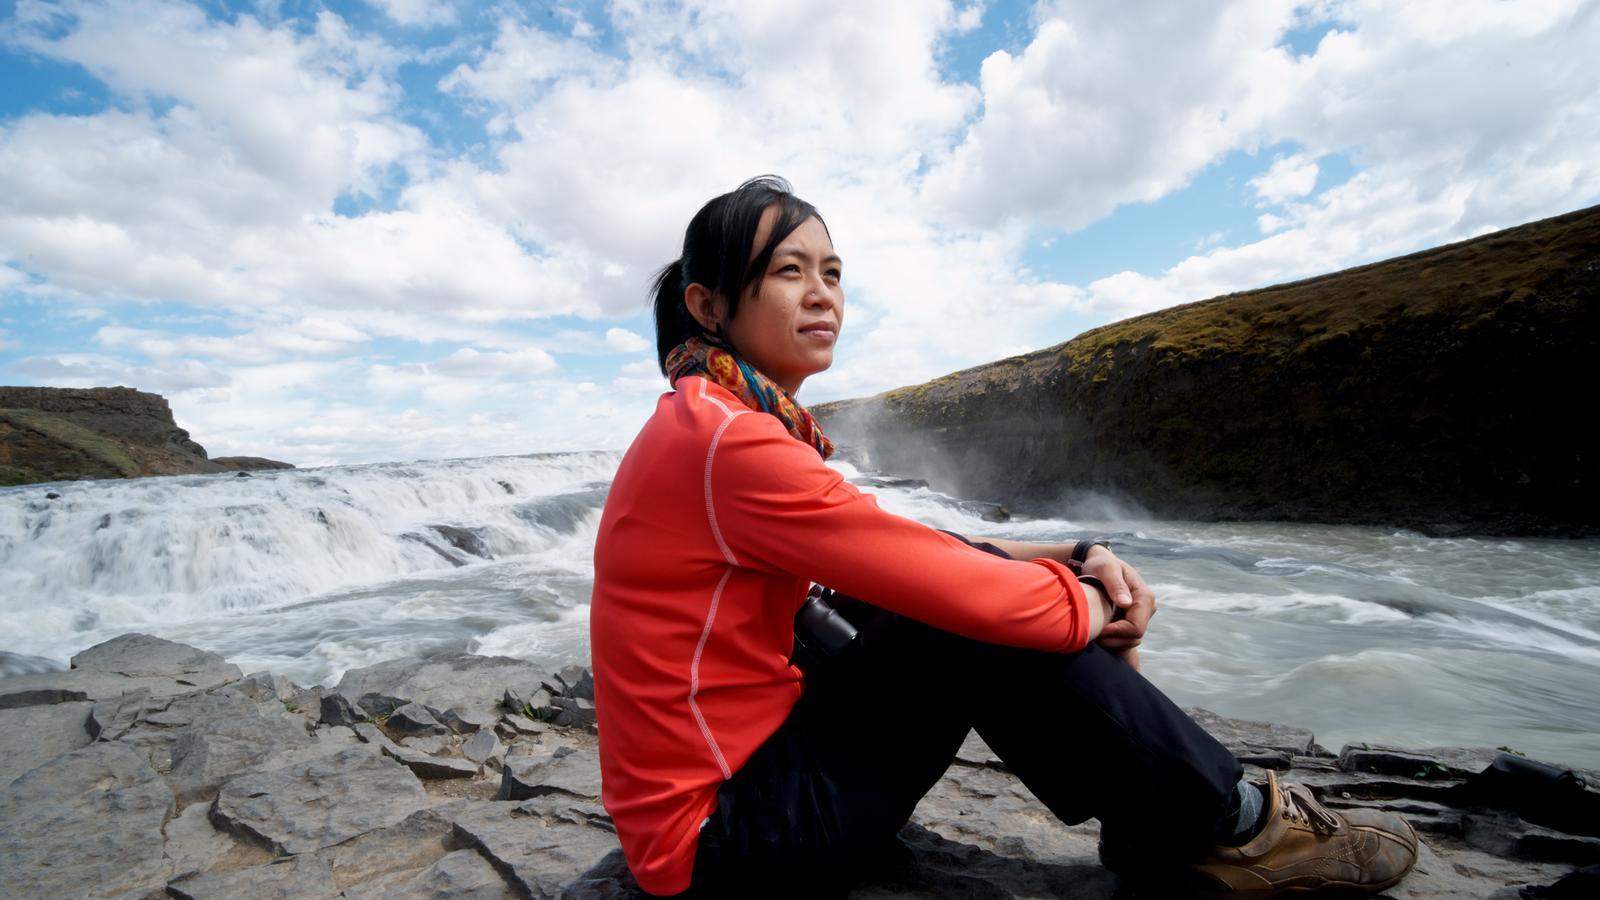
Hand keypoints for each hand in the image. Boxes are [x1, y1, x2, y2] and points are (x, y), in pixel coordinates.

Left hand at [1084, 546, 1154, 669]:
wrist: (1100, 564)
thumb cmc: (1101, 564)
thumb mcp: (1105, 569)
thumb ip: (1115, 584)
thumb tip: (1126, 603)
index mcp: (1144, 596)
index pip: (1136, 628)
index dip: (1116, 633)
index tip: (1097, 630)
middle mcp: (1148, 607)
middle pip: (1134, 637)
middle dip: (1112, 639)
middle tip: (1092, 633)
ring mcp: (1142, 615)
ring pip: (1131, 641)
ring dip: (1112, 641)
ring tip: (1094, 631)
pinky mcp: (1134, 620)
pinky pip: (1126, 639)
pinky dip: (1113, 639)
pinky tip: (1098, 630)